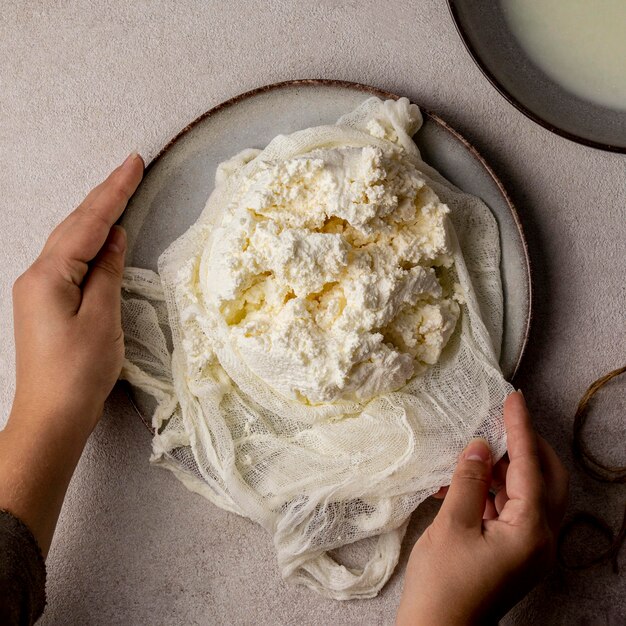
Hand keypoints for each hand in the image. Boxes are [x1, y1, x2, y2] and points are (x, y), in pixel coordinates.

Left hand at [11, 152, 142, 431]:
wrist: (51, 415)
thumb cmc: (78, 372)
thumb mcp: (102, 318)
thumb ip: (107, 272)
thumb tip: (115, 239)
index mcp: (49, 275)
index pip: (88, 223)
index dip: (114, 192)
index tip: (134, 163)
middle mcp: (36, 275)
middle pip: (74, 225)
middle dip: (104, 195)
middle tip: (131, 168)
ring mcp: (38, 288)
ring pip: (70, 240)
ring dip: (96, 215)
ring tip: (120, 192)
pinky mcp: (45, 302)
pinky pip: (69, 259)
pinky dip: (89, 241)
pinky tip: (103, 236)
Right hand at [396, 392, 568, 624]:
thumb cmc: (442, 584)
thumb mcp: (452, 525)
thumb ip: (470, 481)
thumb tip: (482, 446)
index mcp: (530, 533)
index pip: (530, 466)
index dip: (520, 429)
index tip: (513, 398)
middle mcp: (540, 539)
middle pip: (546, 479)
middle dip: (526, 446)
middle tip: (502, 421)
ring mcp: (528, 548)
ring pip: (529, 493)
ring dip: (506, 468)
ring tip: (478, 448)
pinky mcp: (513, 552)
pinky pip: (512, 509)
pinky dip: (494, 490)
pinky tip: (466, 481)